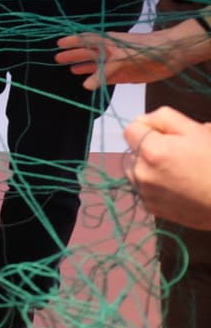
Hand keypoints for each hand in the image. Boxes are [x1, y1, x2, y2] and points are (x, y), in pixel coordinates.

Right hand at [56, 20, 210, 88]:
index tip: (58, 44)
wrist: (171, 55)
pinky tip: (88, 82)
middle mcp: (109, 52)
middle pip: (88, 53)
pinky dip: (98, 80)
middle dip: (74, 55)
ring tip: (69, 69)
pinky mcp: (125, 75)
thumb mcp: (122, 58)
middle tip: (57, 59)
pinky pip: (108, 78)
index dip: (72, 41)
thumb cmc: (146, 50)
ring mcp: (117, 63)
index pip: (85, 40)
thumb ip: (104, 72)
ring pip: (97, 65)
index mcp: (107, 42)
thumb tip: (86, 85)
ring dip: (84, 67)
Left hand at [128, 107, 210, 228]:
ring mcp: (146, 193)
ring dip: (149, 168)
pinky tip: (178, 187)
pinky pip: (145, 190)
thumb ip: (163, 117)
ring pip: (137, 171)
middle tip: (178, 155)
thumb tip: (144, 121)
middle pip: (133, 151)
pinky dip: (155, 186)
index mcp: (151, 151)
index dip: (149, 129)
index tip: (168, 136)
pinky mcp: (152, 209)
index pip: (131, 129)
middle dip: (149, 149)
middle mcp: (141, 173)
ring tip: (178, 171)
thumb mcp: (196, 130)